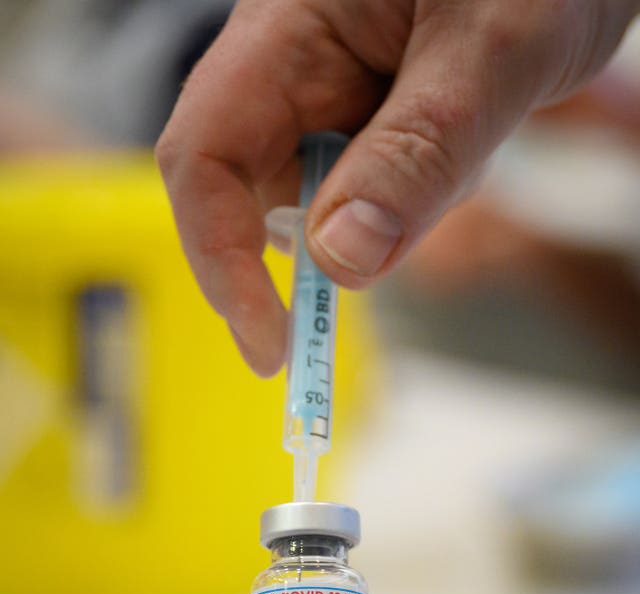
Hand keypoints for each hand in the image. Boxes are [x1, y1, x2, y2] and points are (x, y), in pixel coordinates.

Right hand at [156, 0, 637, 374]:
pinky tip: (464, 143)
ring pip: (321, 204)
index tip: (271, 346)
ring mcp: (326, 98)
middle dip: (318, 244)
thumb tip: (340, 260)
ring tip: (470, 135)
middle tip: (397, 245)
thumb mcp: (493, 49)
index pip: (204, 157)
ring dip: (388, 212)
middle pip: (253, 191)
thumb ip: (420, 151)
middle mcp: (290, 70)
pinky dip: (409, 202)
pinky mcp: (363, 123)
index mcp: (287, 31)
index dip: (220, 260)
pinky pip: (366, 195)